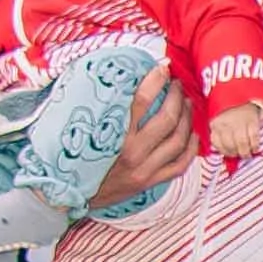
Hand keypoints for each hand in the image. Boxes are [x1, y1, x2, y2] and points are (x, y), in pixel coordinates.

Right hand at [86, 69, 192, 211]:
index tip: (162, 68)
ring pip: (178, 140)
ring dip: (187, 118)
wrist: (70, 192)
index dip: (154, 81)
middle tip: (176, 85)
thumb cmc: (74, 156)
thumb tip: (110, 74)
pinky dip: (191, 148)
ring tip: (186, 103)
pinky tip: (193, 134)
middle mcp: (131, 153)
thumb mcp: (81, 128)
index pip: (140, 102)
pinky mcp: (150, 182)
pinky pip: (180, 165)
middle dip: (176, 97)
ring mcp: (144, 169)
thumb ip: (97, 104)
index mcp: (112, 136)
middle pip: (167, 119)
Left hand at [205, 98, 262, 158]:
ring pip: (242, 144)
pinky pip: (254, 137)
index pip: (217, 144)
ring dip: (245, 152)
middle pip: (230, 146)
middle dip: (235, 153)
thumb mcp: (216, 114)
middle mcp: (226, 124)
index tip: (228, 153)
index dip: (223, 151)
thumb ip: (218, 129)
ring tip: (247, 154)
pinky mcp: (252, 121)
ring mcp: (240, 123)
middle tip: (238, 155)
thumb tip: (221, 145)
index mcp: (215, 123)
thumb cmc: (228, 102)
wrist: (240, 86)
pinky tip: (255, 147)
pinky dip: (255, 145)